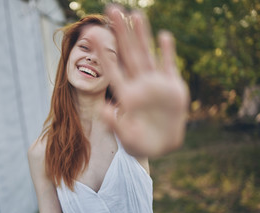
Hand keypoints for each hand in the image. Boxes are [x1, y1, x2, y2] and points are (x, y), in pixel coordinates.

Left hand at [100, 5, 188, 156]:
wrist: (162, 146)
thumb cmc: (140, 143)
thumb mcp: (127, 138)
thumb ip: (116, 124)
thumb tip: (104, 110)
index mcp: (126, 96)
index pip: (112, 69)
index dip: (103, 52)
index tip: (92, 35)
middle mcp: (139, 85)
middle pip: (128, 54)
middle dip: (121, 33)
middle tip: (111, 10)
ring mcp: (156, 85)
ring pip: (147, 55)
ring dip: (142, 35)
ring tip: (135, 15)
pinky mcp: (173, 88)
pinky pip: (169, 66)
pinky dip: (167, 52)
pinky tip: (163, 36)